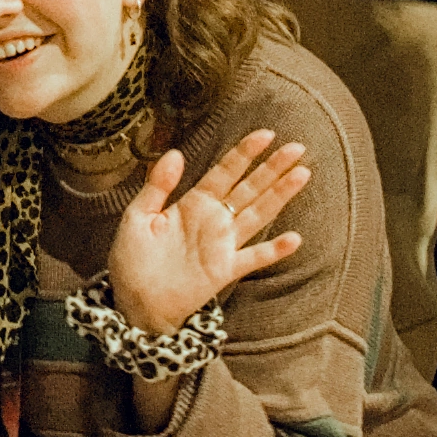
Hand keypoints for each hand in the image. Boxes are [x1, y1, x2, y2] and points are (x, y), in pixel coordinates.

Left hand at [101, 127, 311, 336]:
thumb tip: (176, 153)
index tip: (266, 134)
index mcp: (193, 203)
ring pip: (259, 213)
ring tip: (303, 174)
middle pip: (250, 187)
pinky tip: (295, 239)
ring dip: (281, 195)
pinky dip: (275, 250)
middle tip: (297, 147)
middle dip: (273, 167)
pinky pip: (254, 258)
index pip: (225, 171)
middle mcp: (214, 220)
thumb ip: (157, 186)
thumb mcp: (138, 216)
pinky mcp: (225, 270)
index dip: (245, 153)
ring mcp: (223, 244)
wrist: (134, 301)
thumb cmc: (132, 259)